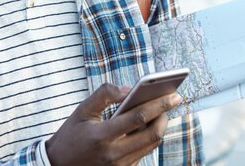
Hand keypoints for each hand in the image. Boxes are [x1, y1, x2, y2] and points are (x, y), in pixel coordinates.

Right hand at [46, 83, 181, 165]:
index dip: (159, 105)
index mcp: (102, 136)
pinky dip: (149, 137)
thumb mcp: (82, 110)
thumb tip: (130, 89)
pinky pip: (144, 153)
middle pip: (153, 134)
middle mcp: (114, 154)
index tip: (174, 95)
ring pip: (151, 145)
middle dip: (166, 116)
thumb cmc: (71, 135)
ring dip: (160, 126)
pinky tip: (150, 124)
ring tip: (163, 110)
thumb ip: (105, 94)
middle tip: (172, 101)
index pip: (139, 117)